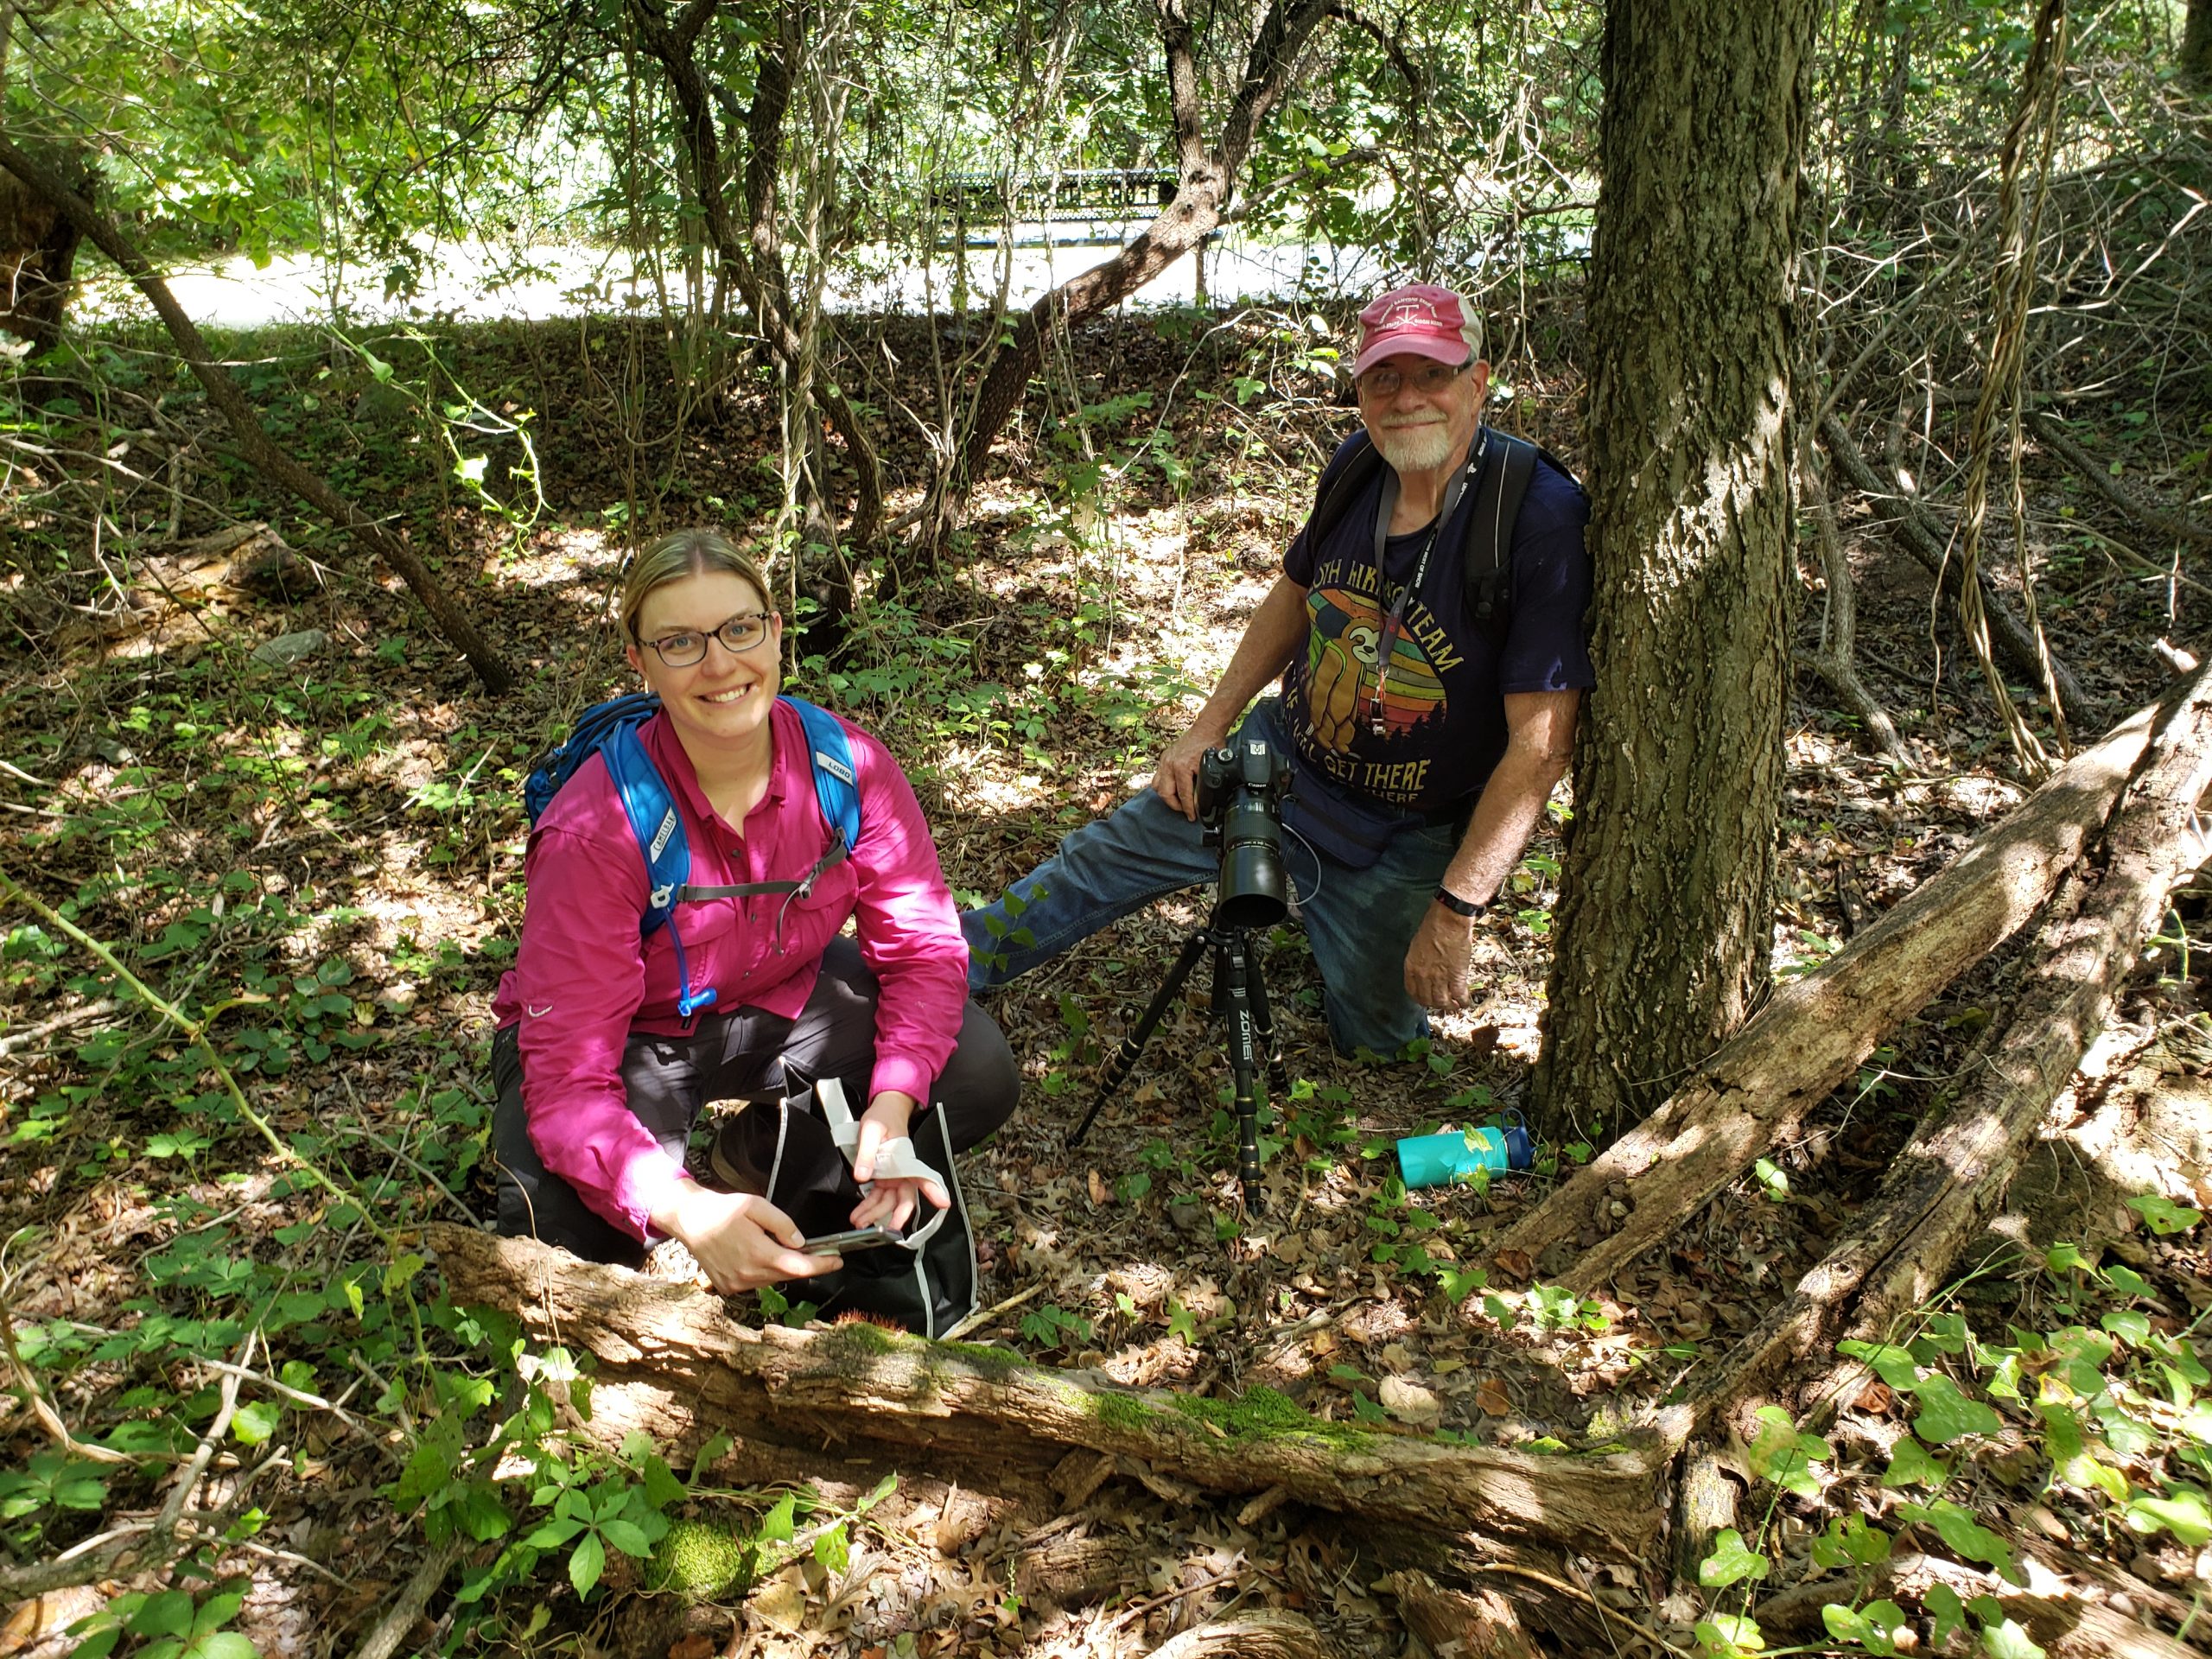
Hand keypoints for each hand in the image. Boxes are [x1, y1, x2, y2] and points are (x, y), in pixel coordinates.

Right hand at [652, 1182, 836, 1292]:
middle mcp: (747, 1274)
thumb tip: (800, 1243)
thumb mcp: (757, 1206)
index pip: (799, 1266)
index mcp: (757, 1252)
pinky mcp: (728, 1287)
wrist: (690, 1221)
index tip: (838, 1260)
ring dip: (780, 1266)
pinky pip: (755, 1283)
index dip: (822, 1265)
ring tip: (771, 1246)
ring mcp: (736, 1284)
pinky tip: (754, 1255)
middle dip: (802, 1262)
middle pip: (787, 1273)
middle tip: (812, 1249)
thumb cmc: (723, 1210)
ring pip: (772, 1279)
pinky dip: (762, 1271)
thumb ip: (782, 1224)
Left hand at [851, 1091, 946, 1231]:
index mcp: (906, 1159)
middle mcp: (903, 1172)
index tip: (943, 1203)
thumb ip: (867, 1152)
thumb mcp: (871, 1129)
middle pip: (904, 1198)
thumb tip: (863, 1175)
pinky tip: (859, 1215)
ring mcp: (893, 1177)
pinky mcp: (883, 1178)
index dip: (934, 1190)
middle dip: (895, 1216)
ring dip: (875, 1214)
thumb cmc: (883, 1116)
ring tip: (860, 1223)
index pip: (923, 1176)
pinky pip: (877, 1197)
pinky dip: (869, 1207)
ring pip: (889, 1202)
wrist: (883, 1109)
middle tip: (885, 1231)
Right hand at [1151, 723, 1225, 819]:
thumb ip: (1203, 786)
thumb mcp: (1210, 768)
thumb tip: (1200, 802)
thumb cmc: (1210, 745)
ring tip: (1178, 801)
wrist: (1206, 729)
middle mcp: (1169, 764)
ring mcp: (1164, 761)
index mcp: (1181, 767)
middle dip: (1175, 805)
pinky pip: (1158, 777)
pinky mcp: (1164, 759)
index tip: (1192, 816)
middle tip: (1185, 810)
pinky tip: (1173, 789)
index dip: (1188, 809)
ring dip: (1167, 796)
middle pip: (1165, 793)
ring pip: (1157, 786)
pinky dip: (1164, 785)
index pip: (1183, 794)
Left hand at [1403, 902, 1477, 1011]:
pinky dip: (1463, 1002)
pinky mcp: (1457, 977)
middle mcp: (1423, 976)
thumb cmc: (1434, 926)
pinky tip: (1465, 1003)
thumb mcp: (1418, 944)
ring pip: (1442, 1001)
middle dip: (1434, 1004)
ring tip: (1454, 1005)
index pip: (1412, 991)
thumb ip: (1419, 960)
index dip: (1420, 998)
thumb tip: (1425, 968)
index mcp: (1411, 967)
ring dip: (1449, 1006)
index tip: (1426, 999)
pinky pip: (1459, 995)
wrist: (1449, 921)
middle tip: (1441, 1003)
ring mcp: (1440, 978)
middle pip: (1427, 999)